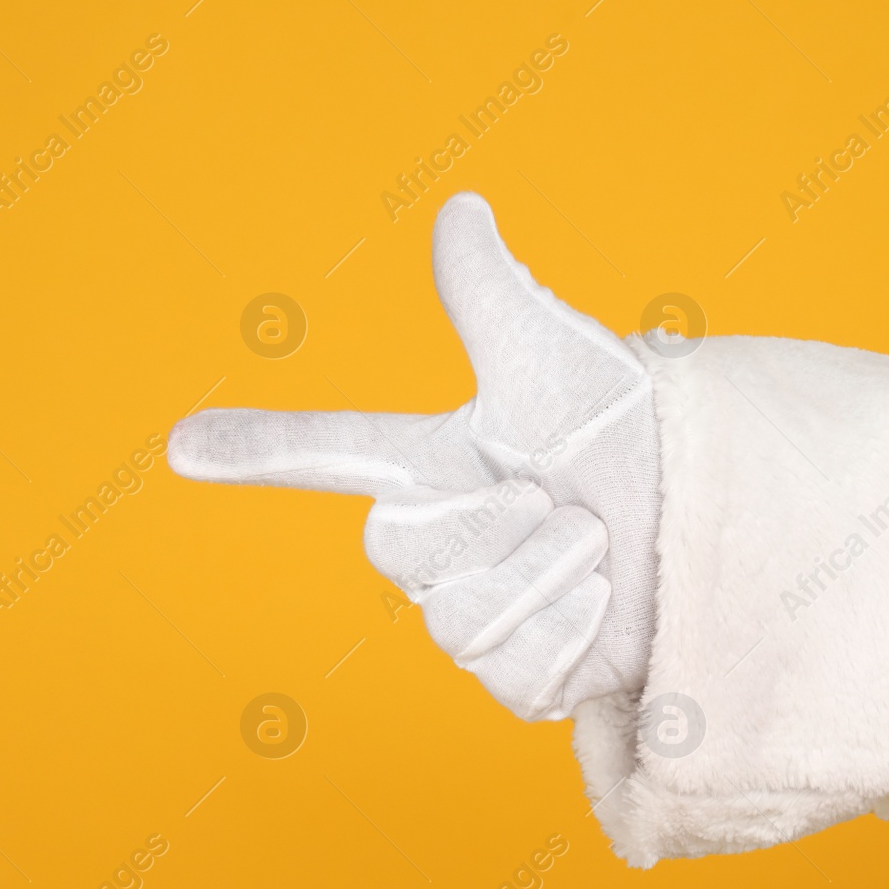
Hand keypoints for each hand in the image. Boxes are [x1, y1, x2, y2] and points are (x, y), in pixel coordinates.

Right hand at [167, 193, 659, 720]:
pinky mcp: (520, 680)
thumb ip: (495, 298)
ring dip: (547, 573)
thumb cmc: (629, 440)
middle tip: (560, 500)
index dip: (256, 447)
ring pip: (460, 620)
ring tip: (594, 547)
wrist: (708, 521)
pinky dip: (572, 628)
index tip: (180, 445)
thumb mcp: (561, 366)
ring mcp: (472, 618)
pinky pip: (515, 671)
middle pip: (400, 550)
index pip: (328, 455)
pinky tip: (604, 603)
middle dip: (493, 522)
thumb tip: (461, 208)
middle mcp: (438, 544)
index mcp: (431, 463)